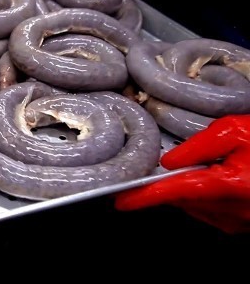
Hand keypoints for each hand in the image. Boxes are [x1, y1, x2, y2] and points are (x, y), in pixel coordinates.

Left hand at [114, 115, 249, 233]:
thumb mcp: (237, 131)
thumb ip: (199, 145)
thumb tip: (169, 162)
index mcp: (229, 186)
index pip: (175, 193)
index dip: (145, 198)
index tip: (121, 201)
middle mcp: (232, 212)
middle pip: (182, 200)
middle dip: (169, 184)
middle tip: (170, 163)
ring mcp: (241, 223)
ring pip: (196, 207)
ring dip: (189, 189)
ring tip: (208, 165)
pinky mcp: (245, 226)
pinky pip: (213, 212)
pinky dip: (206, 196)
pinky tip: (221, 176)